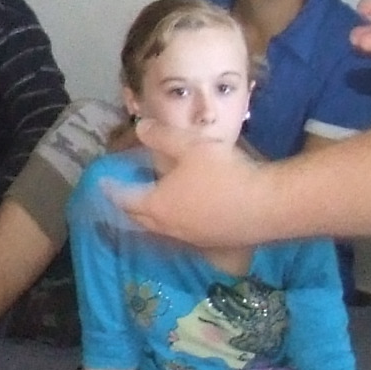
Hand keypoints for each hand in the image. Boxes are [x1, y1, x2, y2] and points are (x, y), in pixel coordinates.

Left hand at [116, 138, 274, 248]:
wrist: (267, 206)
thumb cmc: (223, 173)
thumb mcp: (190, 146)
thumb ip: (161, 136)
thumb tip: (139, 127)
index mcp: (157, 204)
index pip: (126, 198)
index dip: (112, 190)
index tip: (103, 184)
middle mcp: (169, 226)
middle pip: (140, 219)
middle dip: (129, 207)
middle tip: (125, 195)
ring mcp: (190, 237)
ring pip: (162, 228)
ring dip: (152, 216)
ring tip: (153, 203)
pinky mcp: (210, 242)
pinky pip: (183, 233)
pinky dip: (175, 222)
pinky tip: (185, 213)